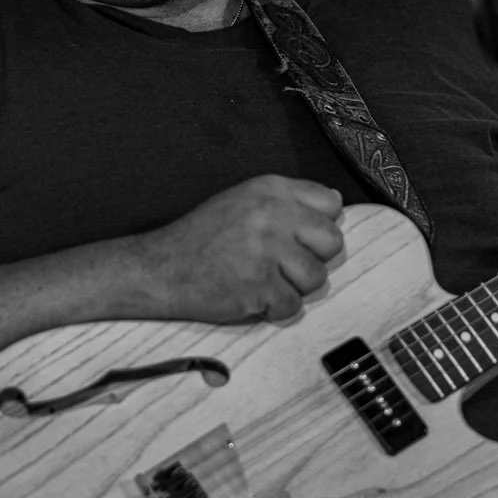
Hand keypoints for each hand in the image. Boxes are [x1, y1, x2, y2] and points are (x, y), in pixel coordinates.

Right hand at [134, 175, 344, 324]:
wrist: (161, 267)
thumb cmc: (202, 237)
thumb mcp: (243, 200)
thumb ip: (289, 199)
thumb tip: (336, 202)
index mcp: (271, 189)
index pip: (331, 204)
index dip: (318, 226)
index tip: (298, 237)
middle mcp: (273, 215)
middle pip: (331, 242)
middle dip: (311, 258)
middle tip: (282, 264)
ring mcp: (267, 251)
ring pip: (315, 278)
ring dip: (293, 286)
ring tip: (263, 280)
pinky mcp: (259, 286)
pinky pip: (292, 305)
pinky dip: (274, 308)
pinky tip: (252, 296)